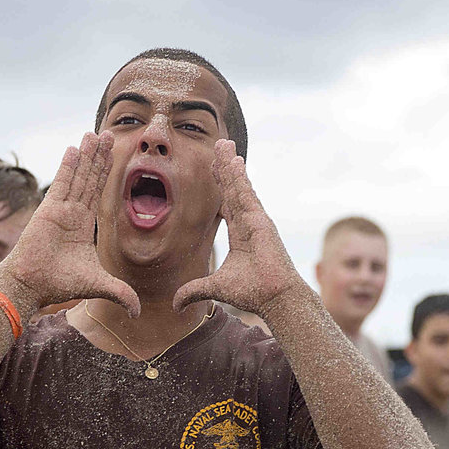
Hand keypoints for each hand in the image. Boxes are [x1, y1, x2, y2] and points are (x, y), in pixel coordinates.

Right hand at [0, 135, 137, 316]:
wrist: (32, 284)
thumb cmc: (58, 283)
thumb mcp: (98, 285)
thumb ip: (120, 293)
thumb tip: (139, 312)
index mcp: (83, 224)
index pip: (98, 192)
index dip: (106, 172)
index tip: (114, 153)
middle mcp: (72, 212)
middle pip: (89, 178)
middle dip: (98, 156)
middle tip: (107, 134)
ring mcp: (60, 209)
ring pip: (78, 176)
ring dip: (87, 155)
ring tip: (93, 134)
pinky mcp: (49, 209)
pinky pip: (62, 182)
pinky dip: (68, 165)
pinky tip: (74, 148)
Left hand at [173, 141, 309, 316]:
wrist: (274, 297)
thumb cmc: (252, 292)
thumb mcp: (215, 288)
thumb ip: (194, 291)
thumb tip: (175, 304)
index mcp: (240, 234)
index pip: (226, 203)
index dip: (220, 185)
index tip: (214, 168)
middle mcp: (248, 222)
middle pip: (233, 189)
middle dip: (224, 168)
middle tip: (219, 145)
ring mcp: (256, 219)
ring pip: (239, 186)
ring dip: (230, 165)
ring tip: (224, 144)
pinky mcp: (261, 220)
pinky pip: (246, 194)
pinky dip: (240, 176)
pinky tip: (234, 160)